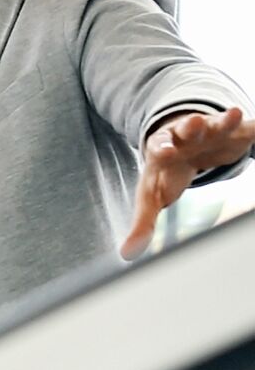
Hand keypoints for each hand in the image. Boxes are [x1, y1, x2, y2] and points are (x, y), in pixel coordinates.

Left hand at [121, 107, 254, 259]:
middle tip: (195, 123)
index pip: (159, 147)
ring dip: (222, 120)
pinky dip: (248, 124)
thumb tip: (127, 254)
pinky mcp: (231, 132)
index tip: (166, 151)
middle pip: (184, 129)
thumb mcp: (152, 196)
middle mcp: (183, 135)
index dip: (163, 148)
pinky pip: (241, 126)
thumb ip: (142, 223)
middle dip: (190, 126)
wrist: (183, 146)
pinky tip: (251, 122)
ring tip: (235, 114)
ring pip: (214, 123)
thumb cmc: (164, 174)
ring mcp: (208, 131)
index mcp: (161, 149)